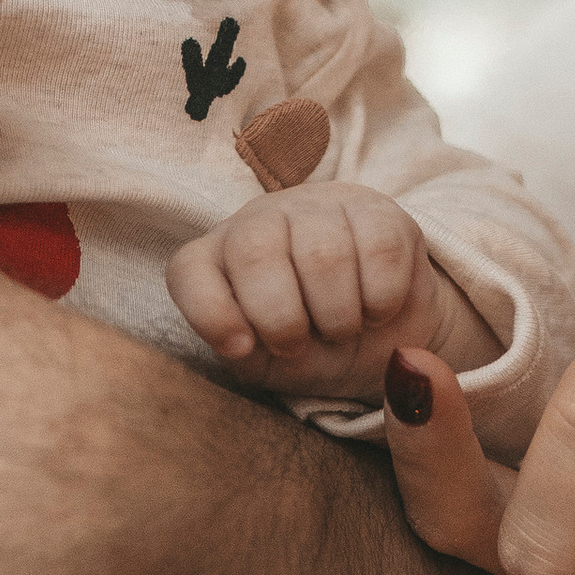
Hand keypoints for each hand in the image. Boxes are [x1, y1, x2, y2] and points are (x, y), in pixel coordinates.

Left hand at [167, 181, 496, 396]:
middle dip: (281, 317)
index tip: (242, 348)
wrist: (384, 339)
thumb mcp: (269, 365)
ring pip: (322, 253)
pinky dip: (381, 297)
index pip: (190, 269)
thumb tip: (243, 341)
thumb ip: (245, 353)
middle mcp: (261, 222)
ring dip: (337, 314)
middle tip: (299, 344)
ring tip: (342, 329)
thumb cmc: (313, 350)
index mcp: (219, 260)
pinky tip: (377, 308)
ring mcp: (318, 208)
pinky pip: (379, 248)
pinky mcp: (376, 210)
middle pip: (254, 251)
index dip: (211, 312)